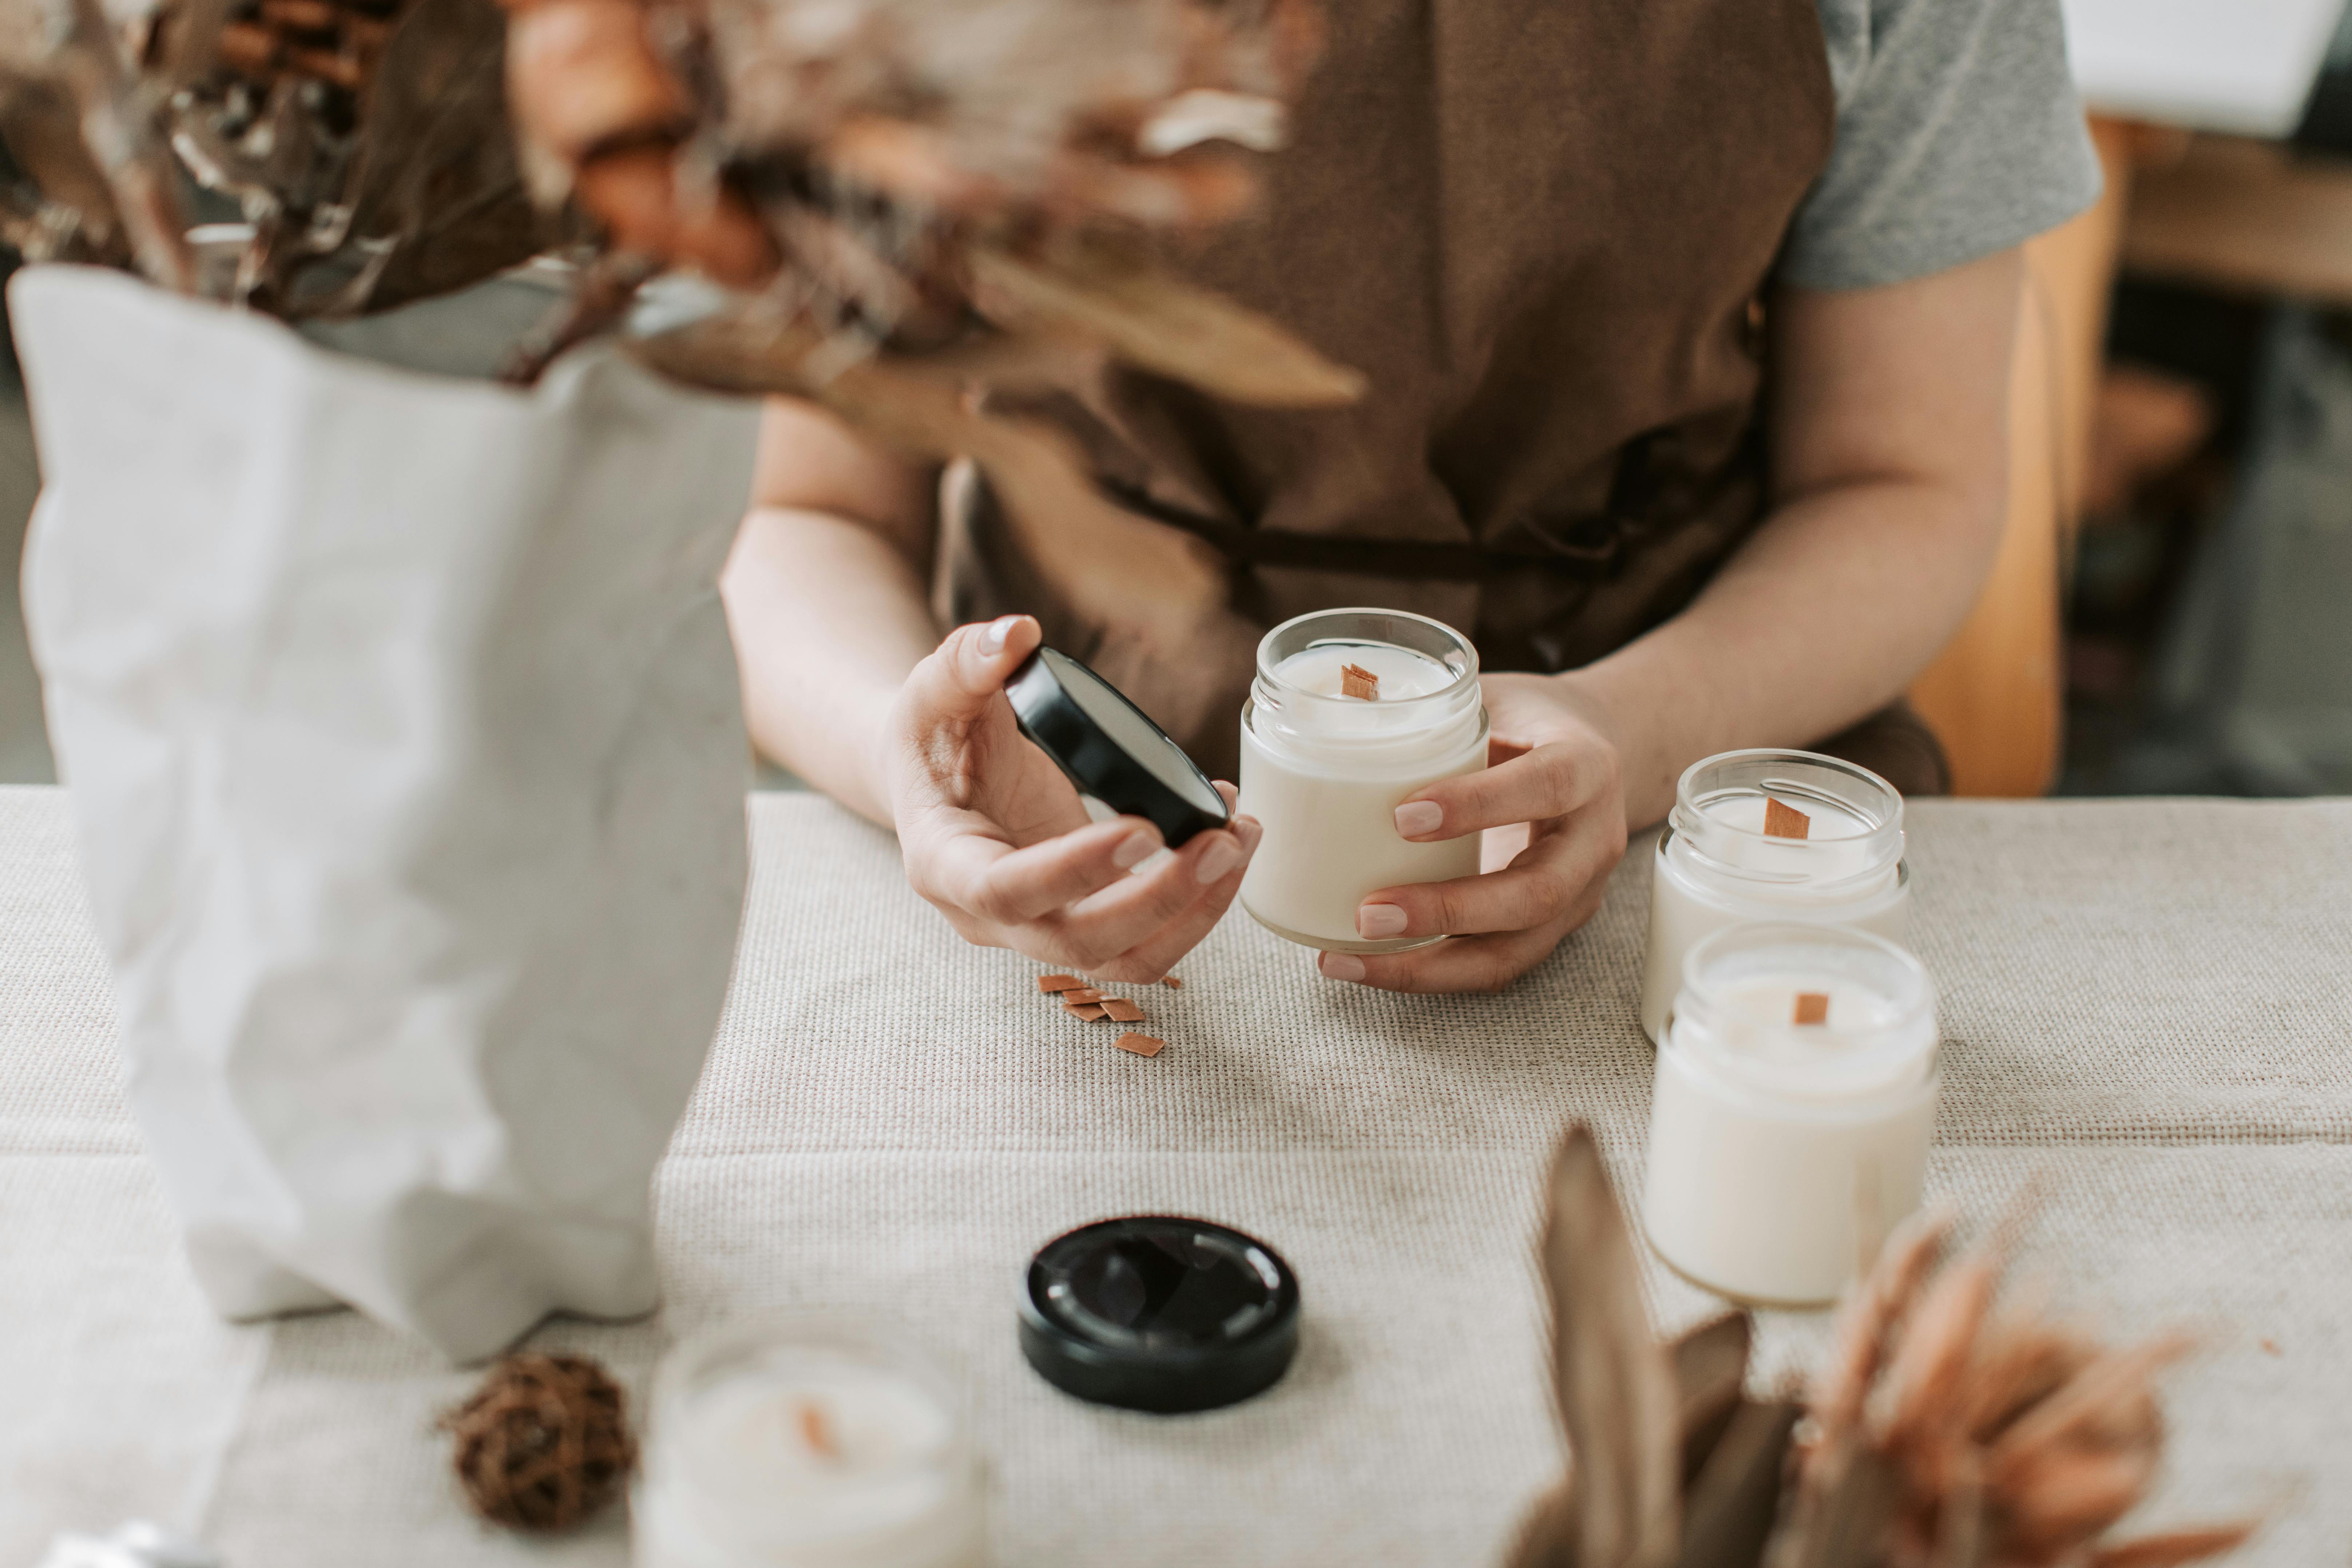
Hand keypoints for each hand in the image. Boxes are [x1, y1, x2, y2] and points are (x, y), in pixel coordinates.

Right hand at [880, 614, 1260, 980]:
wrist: (932, 780)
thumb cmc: (931, 736)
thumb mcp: (934, 691)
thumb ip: (966, 661)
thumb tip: (1016, 633)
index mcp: (944, 865)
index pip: (1005, 890)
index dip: (1074, 871)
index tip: (1145, 829)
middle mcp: (989, 917)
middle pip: (1079, 942)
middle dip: (1161, 901)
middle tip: (1222, 842)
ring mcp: (1038, 928)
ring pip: (1124, 958)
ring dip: (1194, 912)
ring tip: (1241, 839)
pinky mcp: (1081, 918)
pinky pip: (1144, 938)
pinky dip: (1195, 902)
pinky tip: (1227, 839)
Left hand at [1315, 673, 1629, 992]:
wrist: (1593, 756)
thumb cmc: (1529, 722)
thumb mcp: (1496, 698)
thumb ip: (1433, 710)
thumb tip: (1334, 709)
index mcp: (1587, 766)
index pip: (1547, 785)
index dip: (1479, 804)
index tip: (1403, 817)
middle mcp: (1593, 841)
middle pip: (1536, 893)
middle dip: (1449, 911)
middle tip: (1370, 914)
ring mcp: (1577, 895)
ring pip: (1512, 952)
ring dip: (1427, 965)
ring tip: (1349, 959)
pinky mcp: (1548, 929)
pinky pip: (1492, 964)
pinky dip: (1427, 972)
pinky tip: (1367, 966)